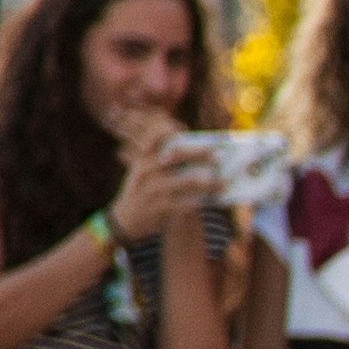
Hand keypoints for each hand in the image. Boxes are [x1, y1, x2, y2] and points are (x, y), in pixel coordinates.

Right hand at [110, 124, 217, 240]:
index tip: (184, 128)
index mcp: (144, 158)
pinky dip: (201, 201)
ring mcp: (152, 189)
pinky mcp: (159, 208)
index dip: (168, 129)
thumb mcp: (144, 171)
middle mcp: (147, 170)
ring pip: (185, 181)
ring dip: (208, 181)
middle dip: (199, 152)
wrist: (125, 220)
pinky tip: (214, 200)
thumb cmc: (143, 190)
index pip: (154, 137)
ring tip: (224, 182)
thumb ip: (164, 159)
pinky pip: (185, 203)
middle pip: (176, 154)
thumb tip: (199, 152)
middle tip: (218, 156)